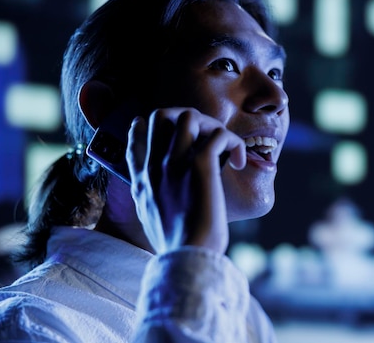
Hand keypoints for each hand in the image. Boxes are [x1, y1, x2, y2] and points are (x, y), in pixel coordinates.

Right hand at [126, 108, 245, 254]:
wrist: (188, 257)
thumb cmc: (178, 246)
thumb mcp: (151, 220)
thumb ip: (150, 199)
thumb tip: (160, 194)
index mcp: (142, 181)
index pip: (135, 139)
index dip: (145, 126)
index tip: (158, 126)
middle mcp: (154, 167)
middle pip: (161, 116)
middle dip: (187, 118)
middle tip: (207, 139)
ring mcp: (174, 164)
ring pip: (190, 116)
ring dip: (212, 126)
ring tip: (225, 147)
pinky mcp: (200, 166)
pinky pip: (219, 135)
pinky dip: (234, 143)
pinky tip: (238, 163)